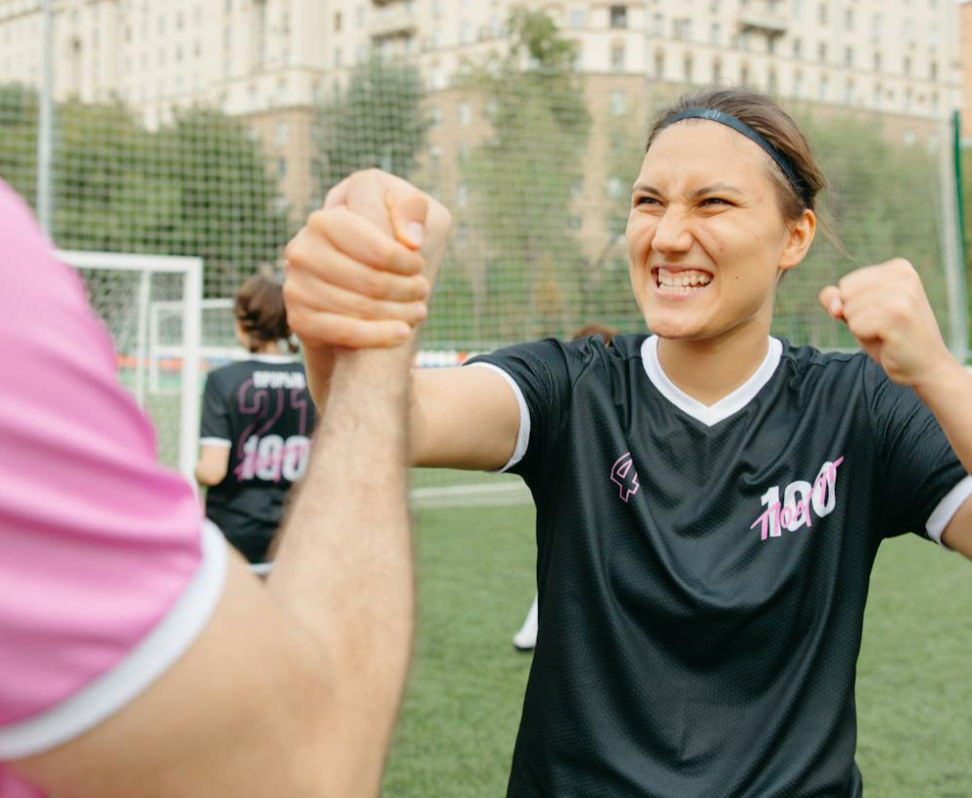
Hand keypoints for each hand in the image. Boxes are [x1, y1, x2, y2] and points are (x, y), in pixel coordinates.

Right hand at [284, 169, 451, 350]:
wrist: (344, 281)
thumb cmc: (377, 239)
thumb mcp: (397, 210)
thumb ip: (410, 206)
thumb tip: (411, 239)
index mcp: (325, 220)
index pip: (378, 250)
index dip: (407, 262)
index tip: (419, 265)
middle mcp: (302, 251)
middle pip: (371, 282)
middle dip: (407, 290)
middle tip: (423, 291)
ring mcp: (296, 286)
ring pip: (361, 307)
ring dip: (399, 313)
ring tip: (419, 312)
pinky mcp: (299, 318)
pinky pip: (346, 332)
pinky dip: (379, 335)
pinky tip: (402, 333)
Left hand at [819, 258, 952, 386]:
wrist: (926, 365)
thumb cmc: (890, 338)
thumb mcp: (860, 312)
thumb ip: (837, 299)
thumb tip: (834, 306)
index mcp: (898, 268)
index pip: (846, 284)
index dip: (855, 306)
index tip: (882, 315)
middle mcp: (902, 275)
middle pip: (845, 294)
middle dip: (856, 316)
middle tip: (885, 326)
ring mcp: (901, 294)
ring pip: (849, 311)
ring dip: (862, 329)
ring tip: (888, 332)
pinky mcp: (897, 314)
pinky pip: (856, 326)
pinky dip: (866, 338)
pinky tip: (889, 340)